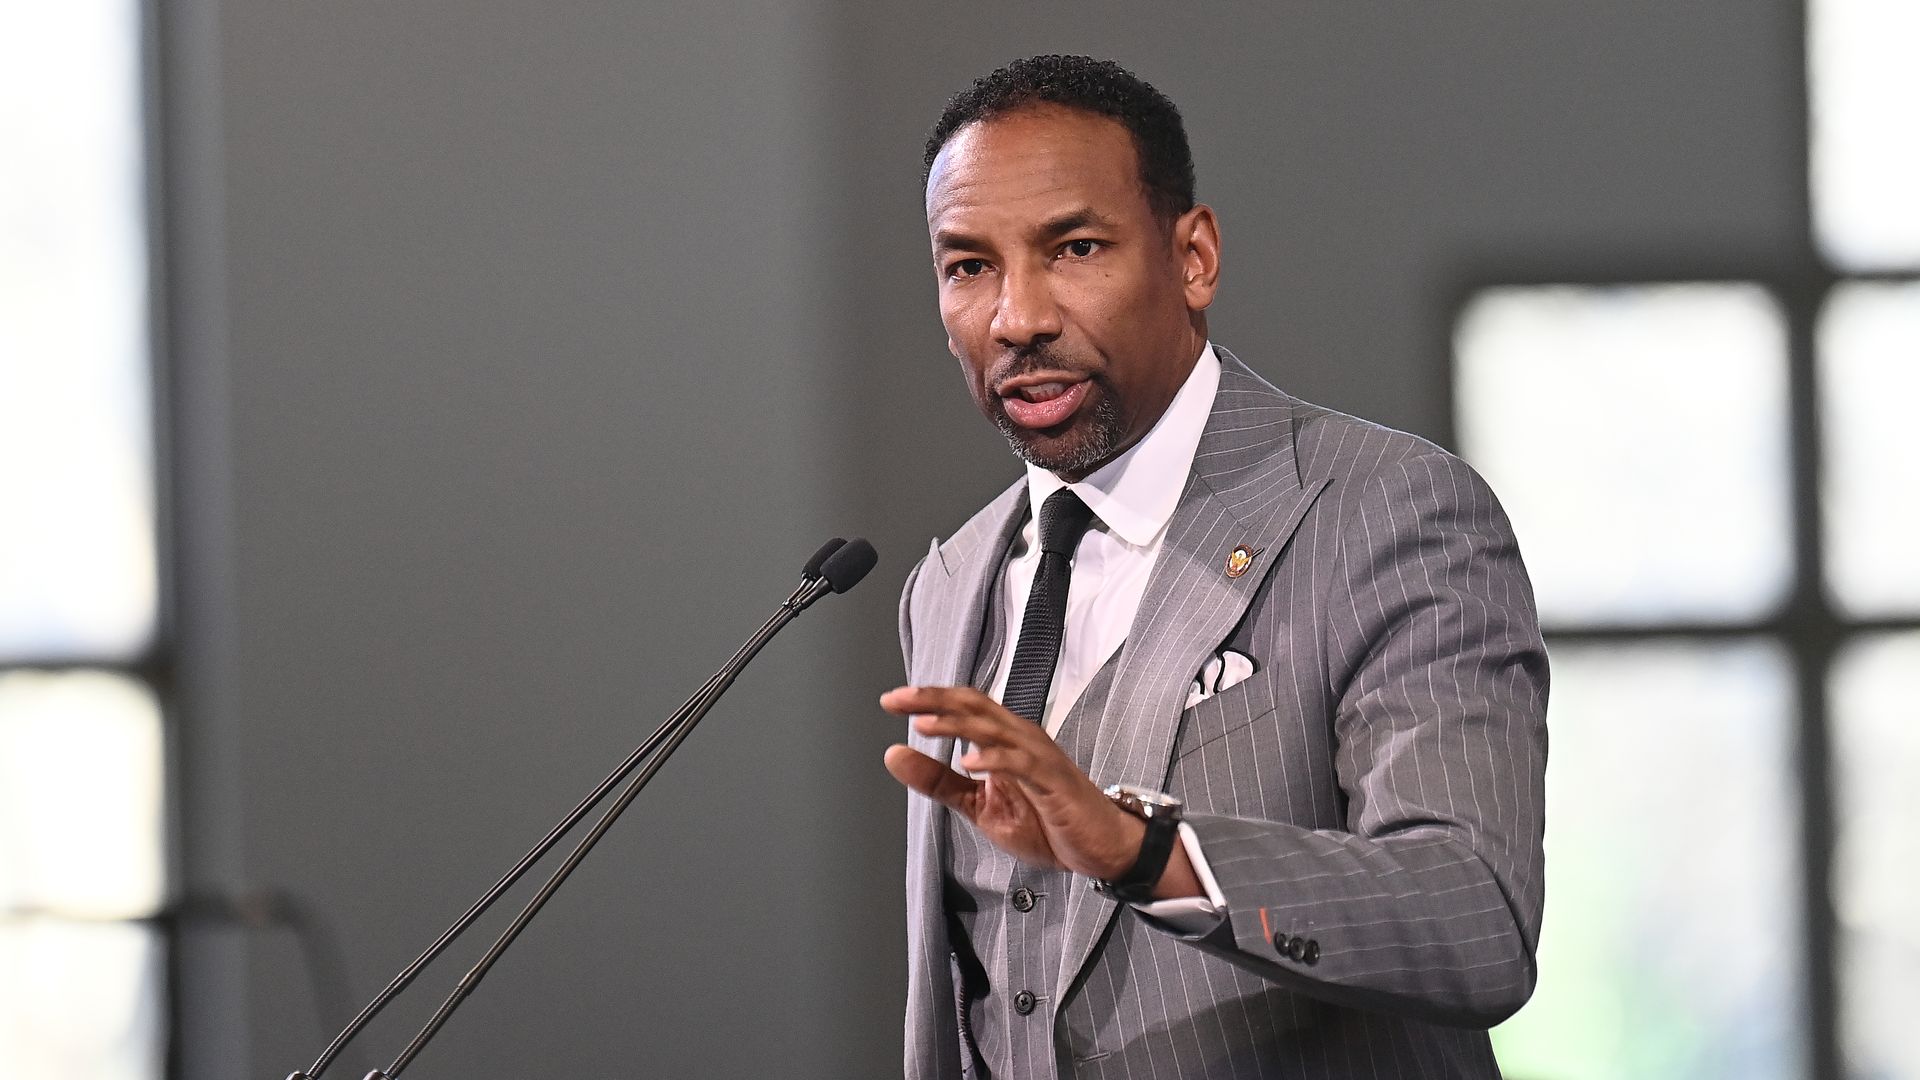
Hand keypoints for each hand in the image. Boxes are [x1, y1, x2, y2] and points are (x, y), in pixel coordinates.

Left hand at [880, 686, 1144, 880]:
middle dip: (935, 700)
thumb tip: (894, 755)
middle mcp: (1021, 739)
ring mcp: (1039, 758)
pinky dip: (995, 760)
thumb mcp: (979, 806)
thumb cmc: (1048, 822)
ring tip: (924, 724)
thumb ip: (938, 781)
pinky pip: (1022, 764)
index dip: (929, 699)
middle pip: (975, 706)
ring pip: (995, 729)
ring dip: (958, 724)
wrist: (1101, 847)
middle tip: (898, 700)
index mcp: (1004, 740)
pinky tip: (970, 763)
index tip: (892, 700)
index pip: (964, 707)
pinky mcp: (1054, 782)